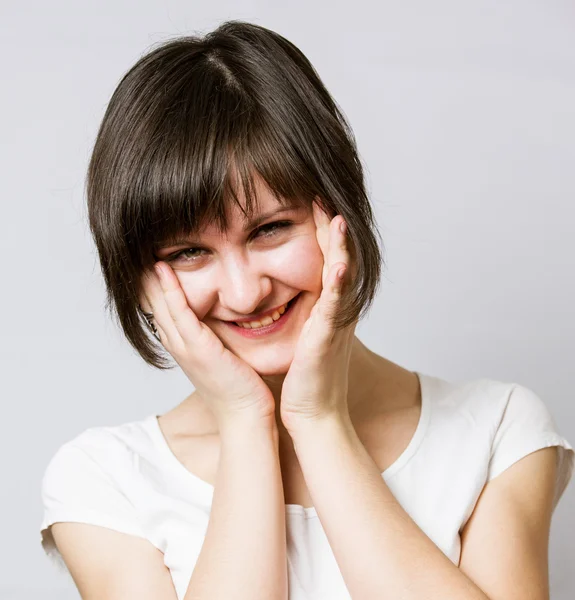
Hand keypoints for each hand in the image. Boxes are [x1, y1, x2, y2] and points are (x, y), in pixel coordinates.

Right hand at [139, 263, 275, 427]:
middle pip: (154, 307)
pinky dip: (170, 290)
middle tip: (139, 252)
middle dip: (146, 280)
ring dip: (152, 279)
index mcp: (183, 348)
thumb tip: (224, 319)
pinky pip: (179, 312)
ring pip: (161, 306)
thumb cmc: (241, 389)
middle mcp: (178, 347)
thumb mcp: (224, 357)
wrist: (246, 415)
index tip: (151, 264)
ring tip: (144, 253)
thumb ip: (218, 338)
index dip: (154, 289)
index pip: (162, 313)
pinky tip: (163, 270)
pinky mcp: (198, 347)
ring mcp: (185, 347)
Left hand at [279, 200, 357, 431]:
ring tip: (335, 215)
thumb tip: (277, 293)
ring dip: (340, 246)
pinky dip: (340, 283)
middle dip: (331, 227)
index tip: (309, 200)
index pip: (324, 259)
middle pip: (338, 258)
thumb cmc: (305, 376)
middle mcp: (336, 308)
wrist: (313, 411)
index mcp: (326, 305)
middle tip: (324, 193)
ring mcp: (335, 321)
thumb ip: (299, 311)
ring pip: (342, 275)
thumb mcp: (303, 334)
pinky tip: (339, 264)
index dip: (320, 230)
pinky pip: (336, 306)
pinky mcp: (328, 338)